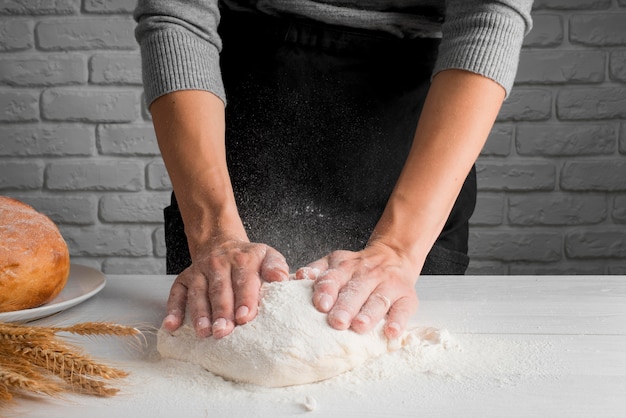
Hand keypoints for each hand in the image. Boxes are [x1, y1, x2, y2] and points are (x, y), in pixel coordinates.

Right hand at [162, 239, 288, 338]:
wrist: (220, 243)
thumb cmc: (248, 258)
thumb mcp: (267, 255)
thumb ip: (276, 267)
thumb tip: (282, 279)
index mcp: (242, 260)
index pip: (244, 280)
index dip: (245, 299)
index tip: (245, 317)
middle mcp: (218, 264)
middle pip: (219, 290)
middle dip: (222, 311)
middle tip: (224, 331)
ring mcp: (199, 271)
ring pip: (198, 293)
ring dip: (200, 313)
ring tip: (203, 332)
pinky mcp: (184, 278)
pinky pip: (176, 294)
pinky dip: (173, 310)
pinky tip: (172, 326)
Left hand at [295, 241, 420, 338]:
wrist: (394, 254)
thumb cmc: (359, 268)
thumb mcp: (336, 262)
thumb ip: (317, 271)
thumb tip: (298, 277)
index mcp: (346, 267)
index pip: (334, 277)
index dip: (327, 290)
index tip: (321, 304)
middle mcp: (367, 274)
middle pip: (356, 290)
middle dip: (346, 306)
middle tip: (337, 322)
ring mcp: (388, 284)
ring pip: (378, 300)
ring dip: (369, 314)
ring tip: (359, 326)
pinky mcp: (407, 296)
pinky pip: (404, 309)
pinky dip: (398, 321)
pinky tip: (391, 332)